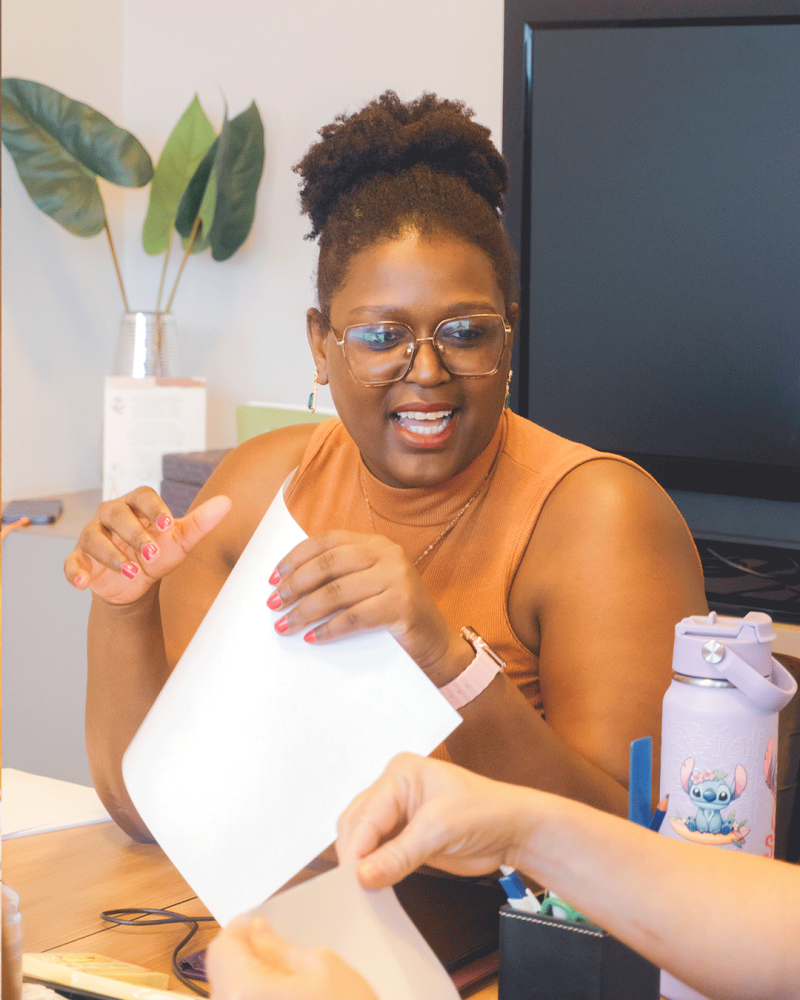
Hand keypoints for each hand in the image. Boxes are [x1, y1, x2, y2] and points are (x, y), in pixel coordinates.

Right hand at [63, 487, 231, 604]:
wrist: (138, 583)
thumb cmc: (158, 553)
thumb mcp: (180, 541)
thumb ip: (201, 523)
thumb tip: (227, 503)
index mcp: (136, 505)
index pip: (142, 496)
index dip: (154, 508)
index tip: (167, 525)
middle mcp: (111, 515)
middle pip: (117, 514)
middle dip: (135, 534)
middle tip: (152, 555)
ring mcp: (92, 536)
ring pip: (93, 538)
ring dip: (111, 555)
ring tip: (132, 571)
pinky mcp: (80, 558)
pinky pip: (72, 562)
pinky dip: (75, 571)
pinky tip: (83, 583)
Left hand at [206, 914, 377, 999]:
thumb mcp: (321, 965)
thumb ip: (280, 947)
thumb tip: (259, 932)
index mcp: (246, 990)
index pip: (223, 946)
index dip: (241, 927)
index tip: (256, 922)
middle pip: (220, 970)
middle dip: (243, 951)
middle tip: (270, 941)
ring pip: (228, 990)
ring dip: (247, 974)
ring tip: (280, 971)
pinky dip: (252, 994)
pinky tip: (279, 993)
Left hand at [267, 531, 469, 683]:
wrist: (435, 643)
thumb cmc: (394, 615)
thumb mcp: (369, 585)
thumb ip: (341, 575)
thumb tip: (288, 583)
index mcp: (377, 544)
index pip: (327, 541)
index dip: (295, 557)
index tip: (273, 577)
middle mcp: (388, 554)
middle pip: (328, 563)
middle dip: (295, 584)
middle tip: (273, 603)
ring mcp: (398, 578)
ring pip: (337, 591)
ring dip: (305, 610)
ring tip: (285, 625)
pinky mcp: (402, 606)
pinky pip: (354, 617)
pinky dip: (328, 629)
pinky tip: (312, 638)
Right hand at [336, 753, 532, 888]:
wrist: (514, 829)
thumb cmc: (486, 811)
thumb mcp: (440, 829)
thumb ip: (399, 854)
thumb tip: (363, 875)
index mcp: (400, 773)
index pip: (365, 814)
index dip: (357, 848)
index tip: (352, 879)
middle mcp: (394, 789)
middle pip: (357, 824)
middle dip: (356, 855)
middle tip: (355, 888)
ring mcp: (399, 812)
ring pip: (364, 839)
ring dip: (363, 864)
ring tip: (364, 890)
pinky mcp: (405, 835)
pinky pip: (379, 852)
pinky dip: (375, 869)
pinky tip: (376, 884)